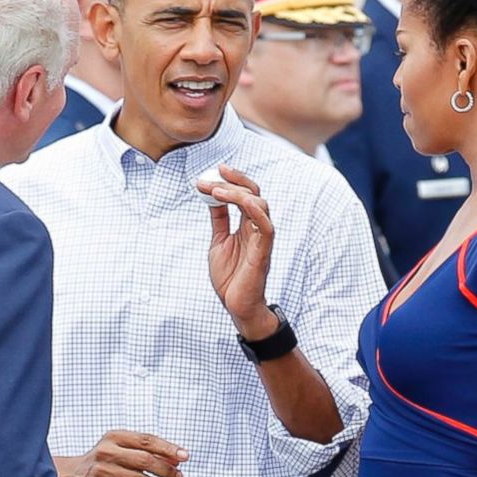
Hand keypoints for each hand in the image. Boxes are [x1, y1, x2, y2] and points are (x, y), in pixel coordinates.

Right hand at [55, 430, 188, 476]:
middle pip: (145, 460)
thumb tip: (175, 459)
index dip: (168, 448)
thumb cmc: (101, 461)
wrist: (70, 476)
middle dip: (166, 470)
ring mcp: (103, 471)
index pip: (147, 440)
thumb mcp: (119, 447)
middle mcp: (108, 451)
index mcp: (115, 436)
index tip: (184, 456)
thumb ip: (145, 451)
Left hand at [197, 165, 278, 339]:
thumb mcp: (218, 242)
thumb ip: (219, 220)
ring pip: (259, 204)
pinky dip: (254, 210)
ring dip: (237, 193)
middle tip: (213, 173)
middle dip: (234, 179)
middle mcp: (257, 228)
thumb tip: (210, 197)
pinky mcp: (264, 251)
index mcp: (247, 225)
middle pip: (253, 193)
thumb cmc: (230, 278)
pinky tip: (237, 201)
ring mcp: (262, 238)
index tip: (213, 171)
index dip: (231, 180)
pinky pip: (266, 226)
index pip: (245, 194)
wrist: (236, 306)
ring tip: (215, 190)